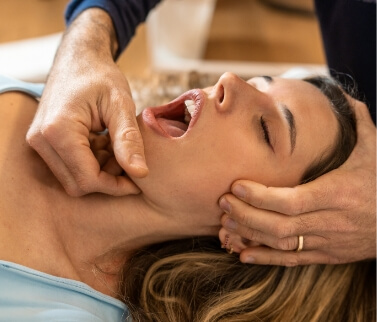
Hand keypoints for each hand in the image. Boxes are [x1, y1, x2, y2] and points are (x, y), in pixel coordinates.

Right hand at [27, 9, 147, 195]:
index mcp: (58, 130)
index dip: (116, 186)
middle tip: (129, 162)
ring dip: (100, 172)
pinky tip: (105, 146)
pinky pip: (69, 167)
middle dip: (108, 180)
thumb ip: (129, 140)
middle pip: (77, 184)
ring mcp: (40, 141)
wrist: (79, 58)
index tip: (139, 181)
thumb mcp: (121, 105)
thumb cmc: (100, 76)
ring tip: (118, 149)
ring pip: (73, 178)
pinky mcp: (44, 141)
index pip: (87, 178)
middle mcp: (41, 139)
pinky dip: (92, 163)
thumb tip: (141, 174)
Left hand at [219, 98, 375, 265]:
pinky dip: (265, 259)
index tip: (236, 185)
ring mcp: (327, 241)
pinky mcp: (326, 255)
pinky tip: (243, 254)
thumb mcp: (374, 151)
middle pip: (279, 225)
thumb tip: (341, 93)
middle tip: (222, 202)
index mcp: (338, 193)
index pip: (292, 200)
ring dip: (249, 235)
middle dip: (246, 215)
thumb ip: (358, 123)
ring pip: (281, 245)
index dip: (260, 196)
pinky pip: (291, 261)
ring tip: (225, 222)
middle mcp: (330, 220)